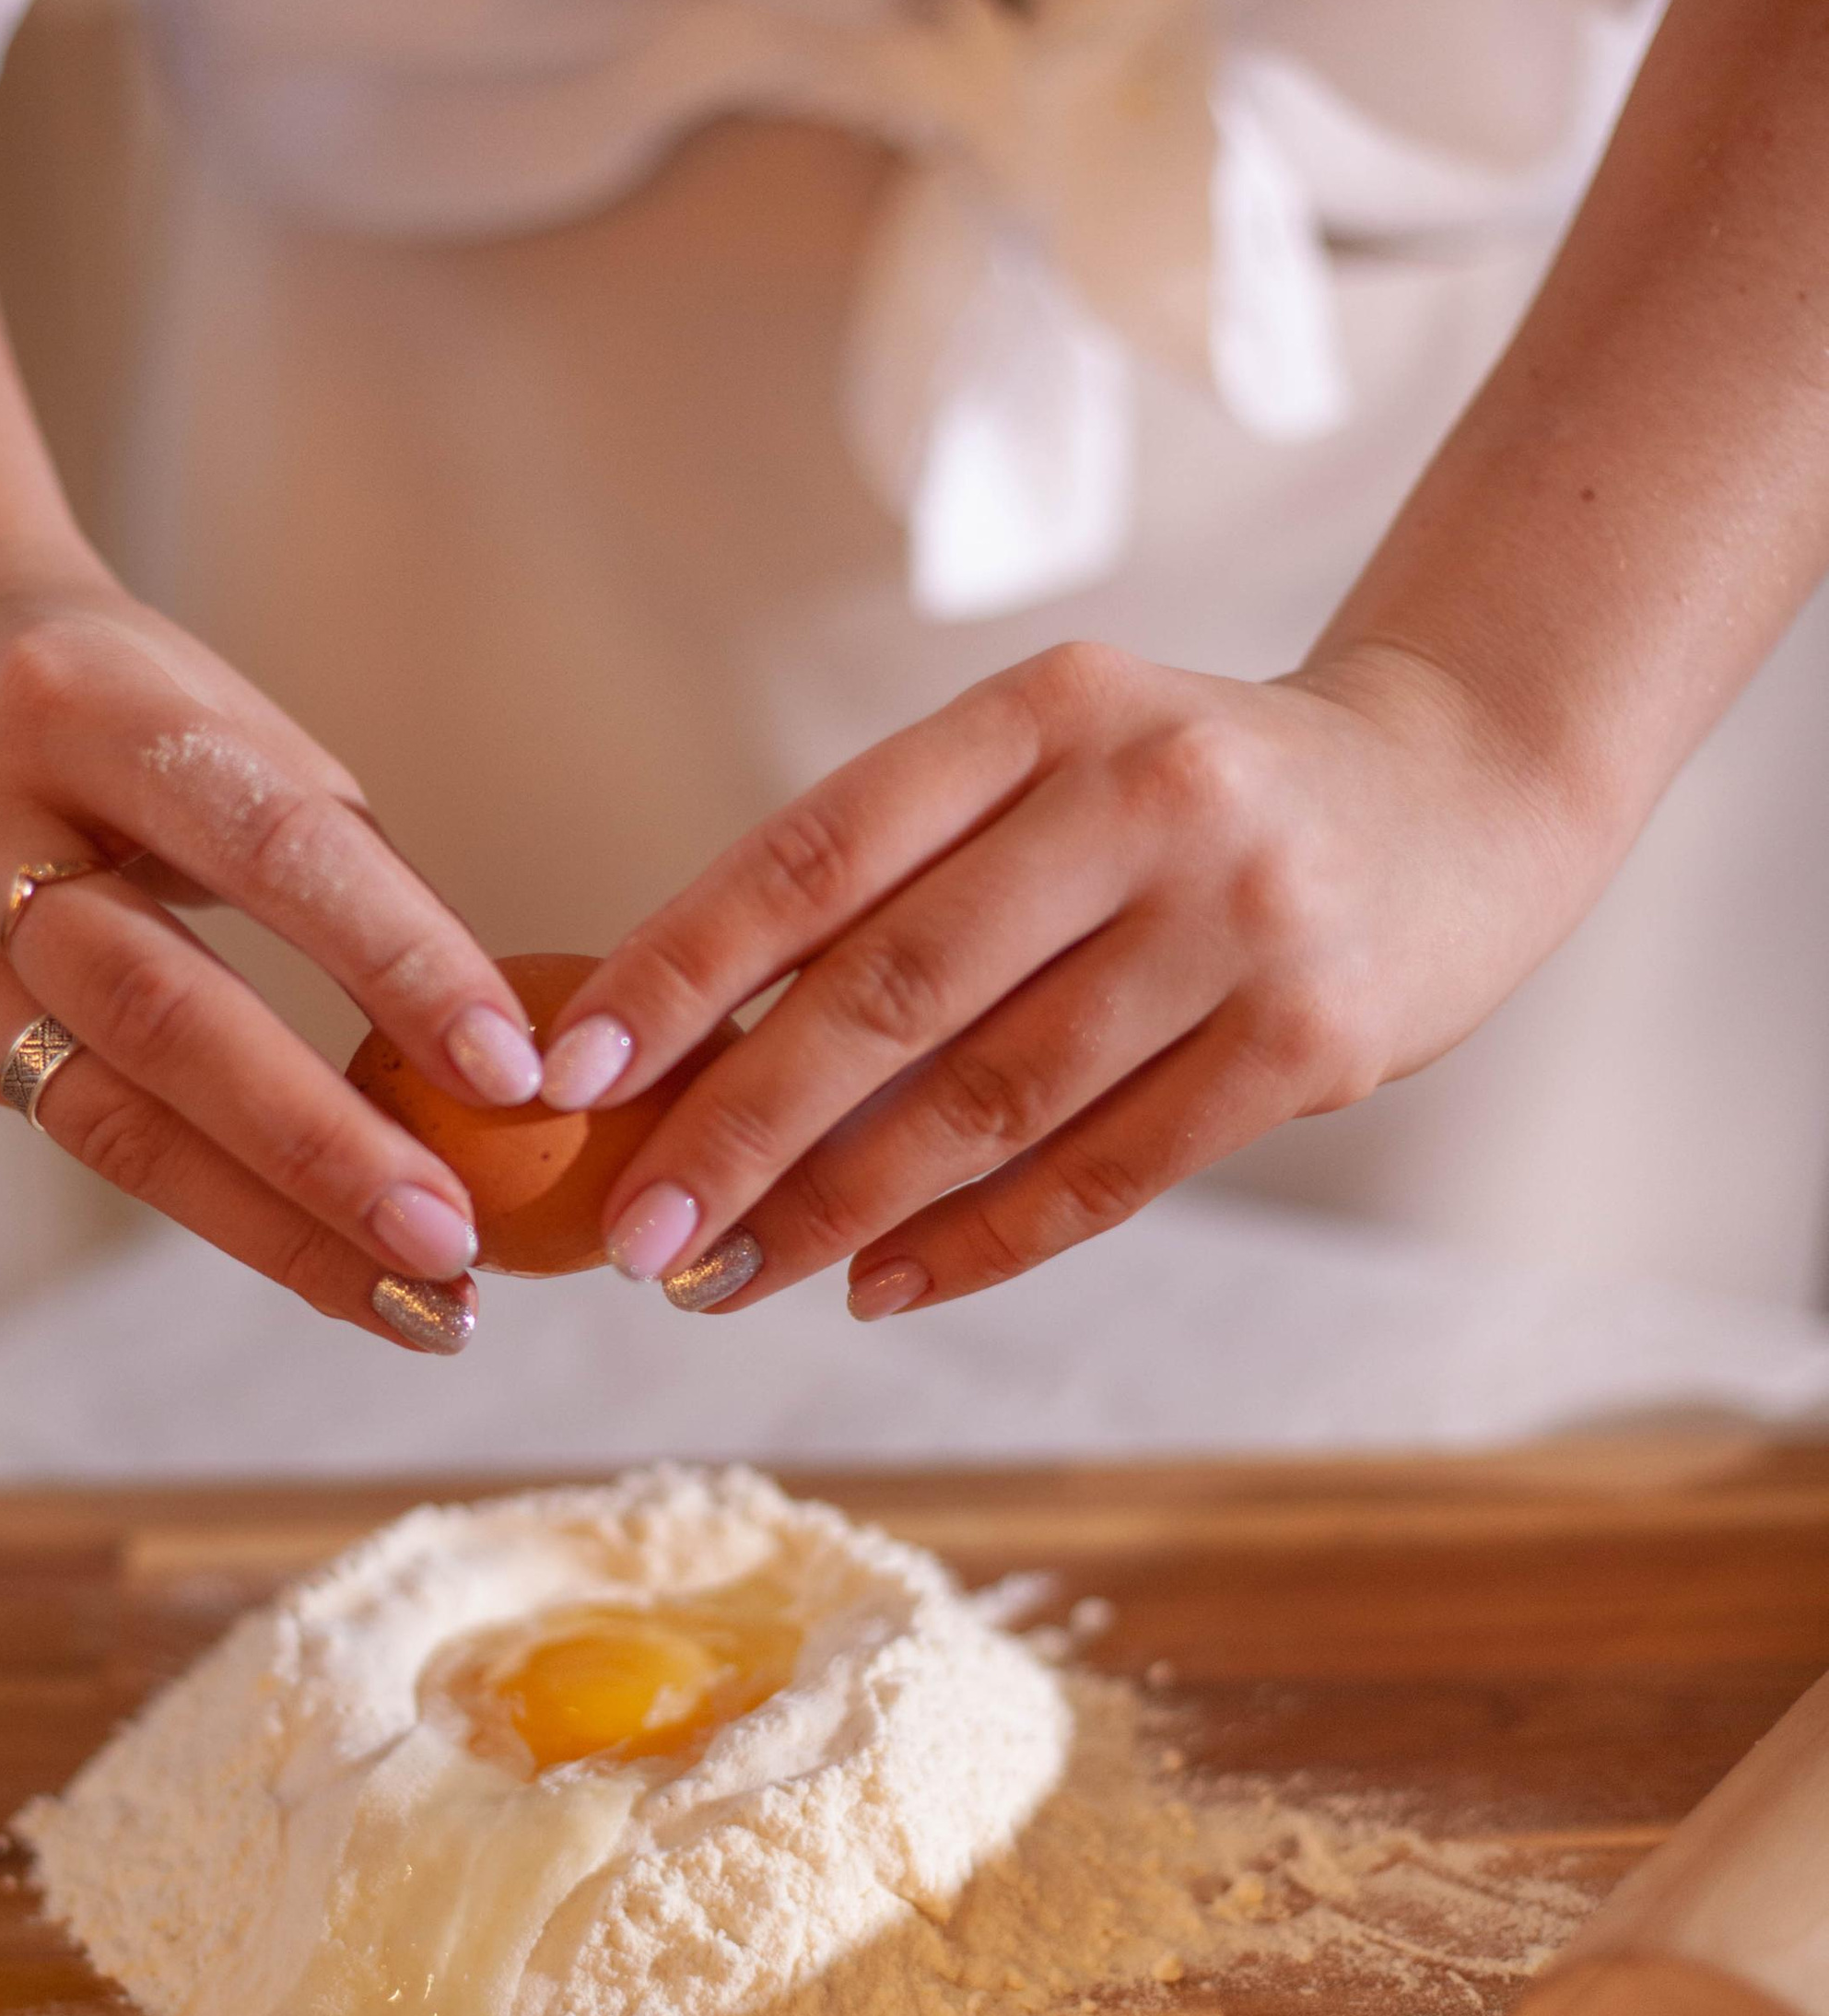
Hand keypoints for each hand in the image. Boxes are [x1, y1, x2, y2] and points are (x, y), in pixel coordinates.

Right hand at [0, 549, 542, 1351]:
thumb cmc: (125, 708)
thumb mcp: (228, 730)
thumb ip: (349, 874)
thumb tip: (495, 1060)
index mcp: (82, 703)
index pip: (268, 844)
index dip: (398, 961)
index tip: (515, 1071)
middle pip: (164, 1012)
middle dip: (324, 1147)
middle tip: (455, 1247)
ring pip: (109, 1117)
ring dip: (279, 1230)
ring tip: (416, 1304)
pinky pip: (86, 1134)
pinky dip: (221, 1206)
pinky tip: (326, 1260)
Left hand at [542, 639, 1615, 1317]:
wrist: (1462, 794)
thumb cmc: (1196, 794)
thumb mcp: (1055, 766)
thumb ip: (906, 875)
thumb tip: (703, 1047)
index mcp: (1045, 708)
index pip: (819, 850)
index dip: (681, 969)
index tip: (572, 1072)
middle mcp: (1143, 797)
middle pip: (892, 991)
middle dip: (739, 1128)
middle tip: (638, 1233)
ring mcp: (1238, 921)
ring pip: (992, 1101)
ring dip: (841, 1210)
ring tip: (731, 1277)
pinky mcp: (1310, 1041)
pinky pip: (1108, 1172)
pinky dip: (981, 1243)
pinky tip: (880, 1288)